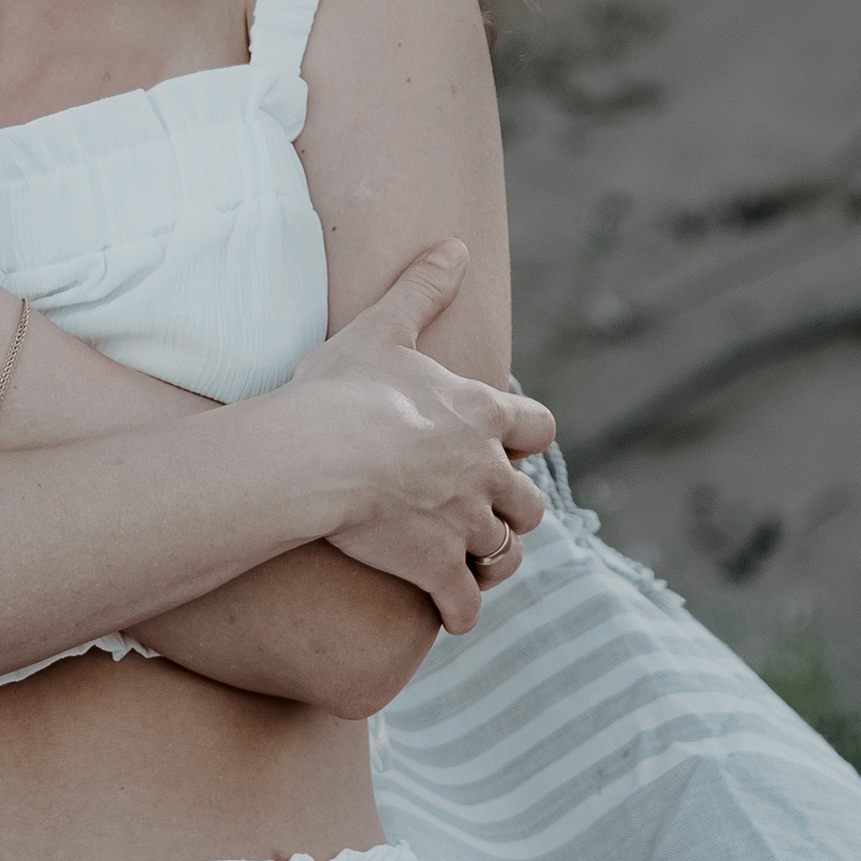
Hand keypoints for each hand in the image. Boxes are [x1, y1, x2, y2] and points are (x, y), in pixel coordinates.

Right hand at [288, 242, 555, 633]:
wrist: (323, 456)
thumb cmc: (347, 390)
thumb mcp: (384, 327)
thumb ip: (422, 288)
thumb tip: (454, 244)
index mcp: (482, 415)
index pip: (538, 427)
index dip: (525, 437)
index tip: (506, 443)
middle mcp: (487, 473)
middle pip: (529, 500)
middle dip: (512, 506)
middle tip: (483, 509)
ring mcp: (467, 524)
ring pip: (505, 552)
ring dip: (494, 558)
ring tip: (472, 562)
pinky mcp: (438, 568)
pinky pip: (466, 603)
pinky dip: (463, 611)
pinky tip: (452, 615)